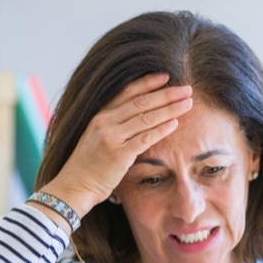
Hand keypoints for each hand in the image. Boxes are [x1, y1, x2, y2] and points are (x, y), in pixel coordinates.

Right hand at [41, 74, 192, 216]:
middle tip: (187, 89)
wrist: (75, 185)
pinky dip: (161, 130)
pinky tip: (175, 124)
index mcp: (100, 115)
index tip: (166, 76)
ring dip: (170, 109)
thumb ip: (115, 125)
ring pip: (146, 118)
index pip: (127, 92)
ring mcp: (111, 137)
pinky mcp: (119, 154)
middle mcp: (105, 122)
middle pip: (141, 102)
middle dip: (166, 94)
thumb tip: (141, 116)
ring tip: (188, 103)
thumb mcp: (97, 137)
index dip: (147, 82)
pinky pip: (145, 138)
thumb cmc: (89, 164)